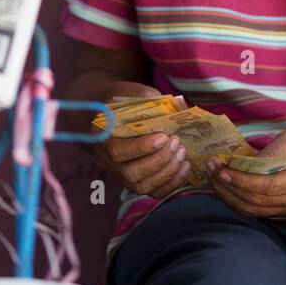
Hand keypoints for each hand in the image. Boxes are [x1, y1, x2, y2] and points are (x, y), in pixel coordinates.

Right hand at [93, 82, 190, 197]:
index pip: (116, 152)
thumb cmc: (125, 101)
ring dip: (167, 172)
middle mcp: (107, 161)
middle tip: (176, 142)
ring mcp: (120, 174)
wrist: (116, 113)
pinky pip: (153, 192)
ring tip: (182, 152)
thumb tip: (177, 107)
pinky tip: (185, 166)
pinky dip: (172, 183)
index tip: (163, 137)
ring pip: (141, 186)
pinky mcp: (136, 182)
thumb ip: (149, 99)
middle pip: (130, 173)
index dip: (140, 148)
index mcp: (101, 137)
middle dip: (158, 160)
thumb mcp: (132, 92)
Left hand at [205, 129, 285, 217]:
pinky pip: (260, 211)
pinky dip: (240, 201)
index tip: (222, 169)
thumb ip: (272, 151)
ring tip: (213, 178)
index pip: (269, 186)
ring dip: (230, 197)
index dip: (242, 181)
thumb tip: (245, 164)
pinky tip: (227, 187)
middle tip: (211, 170)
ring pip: (256, 211)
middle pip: (258, 202)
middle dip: (229, 188)